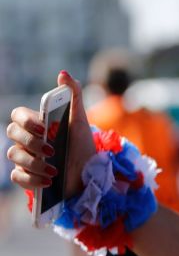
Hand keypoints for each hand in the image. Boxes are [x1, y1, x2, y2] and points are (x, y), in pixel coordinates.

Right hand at [6, 71, 94, 198]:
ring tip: (55, 170)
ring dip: (34, 163)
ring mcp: (24, 158)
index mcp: (35, 123)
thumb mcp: (80, 120)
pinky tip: (49, 182)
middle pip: (12, 134)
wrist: (89, 173)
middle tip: (51, 150)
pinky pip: (17, 176)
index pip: (18, 115)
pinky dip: (32, 179)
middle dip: (30, 142)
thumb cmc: (81, 144)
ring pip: (14, 155)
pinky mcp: (26, 176)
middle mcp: (26, 139)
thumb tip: (63, 74)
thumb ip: (73, 96)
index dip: (26, 120)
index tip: (43, 127)